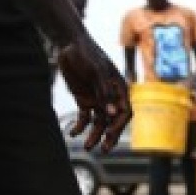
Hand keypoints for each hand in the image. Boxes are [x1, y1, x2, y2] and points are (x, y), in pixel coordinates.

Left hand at [58, 34, 129, 151]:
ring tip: (87, 147)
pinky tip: (73, 133)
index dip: (119, 125)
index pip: (125, 112)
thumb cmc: (87, 54)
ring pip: (99, 122)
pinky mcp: (84, 100)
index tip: (108, 134)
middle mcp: (111, 97)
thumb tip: (113, 114)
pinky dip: (80, 126)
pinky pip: (84, 117)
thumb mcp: (96, 71)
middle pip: (113, 121)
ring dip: (94, 135)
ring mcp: (98, 99)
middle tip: (103, 149)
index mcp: (119, 89)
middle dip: (109, 136)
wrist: (70, 44)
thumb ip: (104, 93)